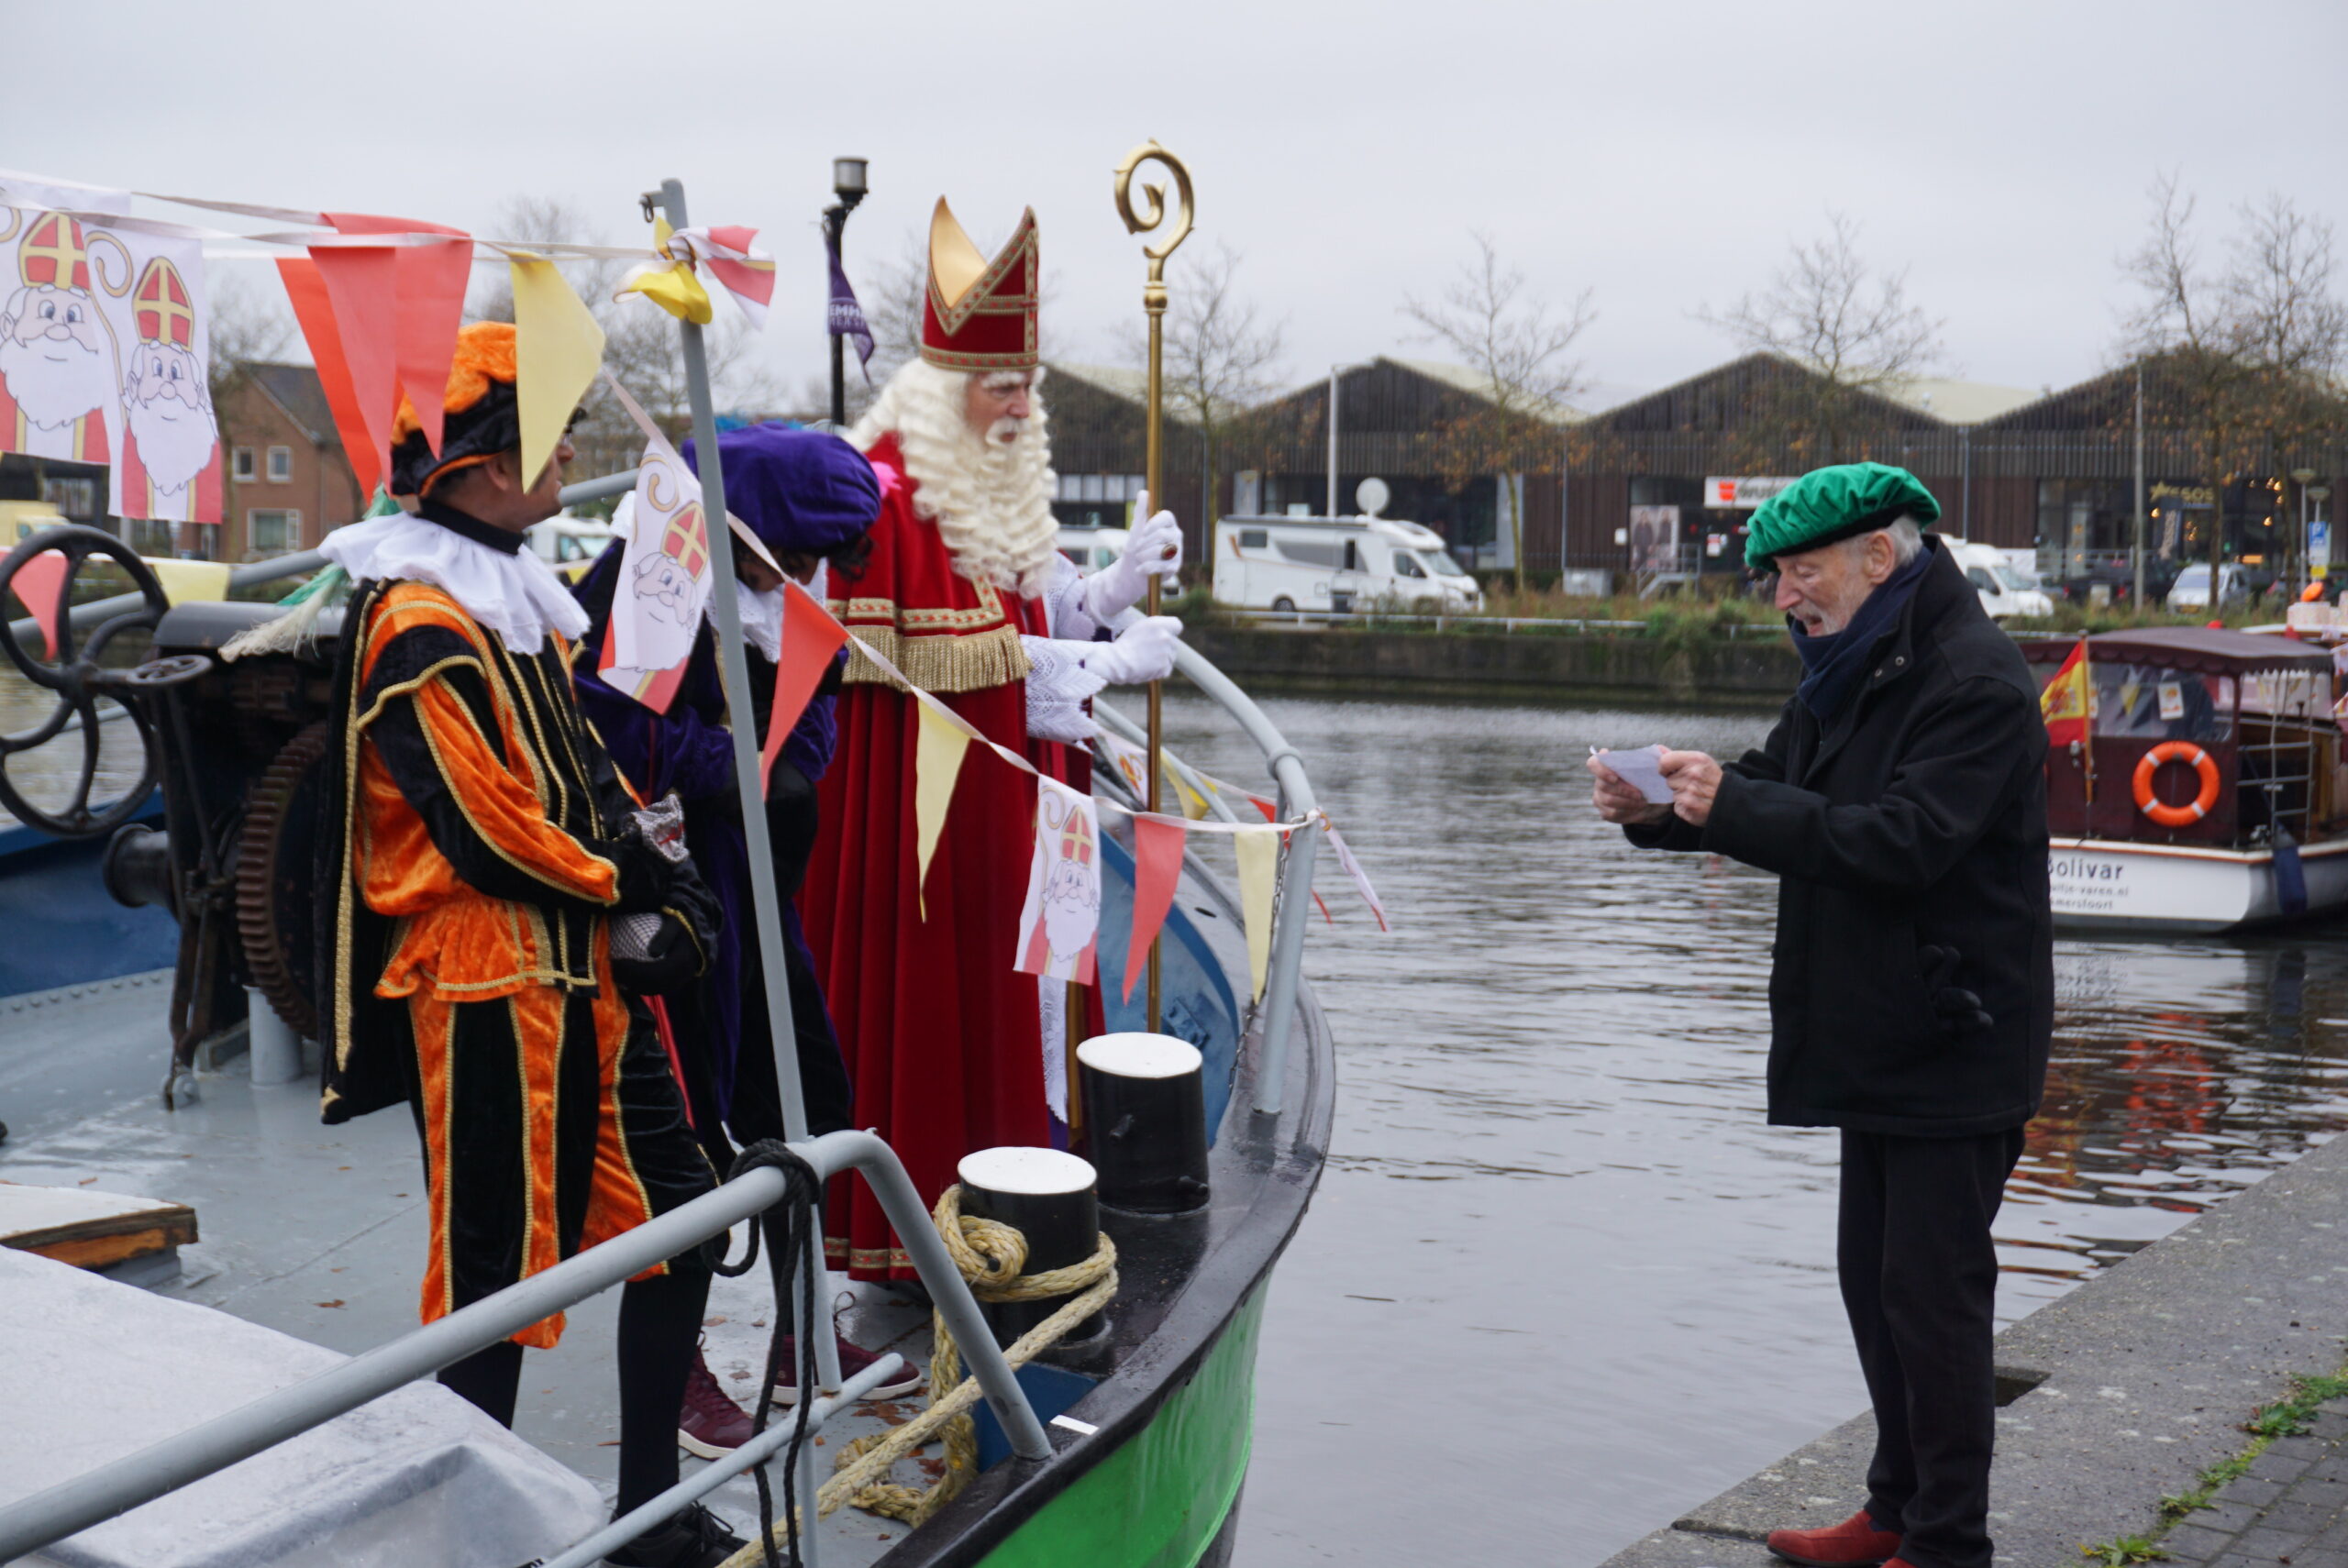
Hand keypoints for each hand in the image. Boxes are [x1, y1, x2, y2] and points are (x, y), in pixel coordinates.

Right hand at [1082, 615, 1183, 684]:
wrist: (1118, 662)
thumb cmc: (1125, 643)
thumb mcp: (1140, 627)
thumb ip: (1156, 627)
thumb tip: (1166, 631)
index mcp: (1159, 624)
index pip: (1177, 625)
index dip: (1171, 630)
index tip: (1165, 634)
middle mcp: (1166, 637)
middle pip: (1173, 642)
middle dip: (1165, 646)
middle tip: (1148, 649)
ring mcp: (1167, 653)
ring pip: (1171, 656)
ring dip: (1162, 658)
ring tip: (1145, 658)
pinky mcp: (1165, 667)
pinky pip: (1166, 668)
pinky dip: (1159, 669)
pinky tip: (1147, 666)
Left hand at [1084, 496, 1183, 619]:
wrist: (1132, 573)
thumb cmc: (1135, 549)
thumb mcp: (1135, 530)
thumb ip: (1141, 512)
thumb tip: (1144, 492)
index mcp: (1167, 524)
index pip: (1167, 517)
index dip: (1155, 523)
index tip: (1143, 531)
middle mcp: (1176, 536)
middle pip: (1162, 535)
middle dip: (1145, 543)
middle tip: (1136, 549)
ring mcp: (1178, 552)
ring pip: (1162, 550)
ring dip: (1145, 555)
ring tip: (1138, 558)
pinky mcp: (1175, 567)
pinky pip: (1162, 565)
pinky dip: (1147, 568)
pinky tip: (1140, 569)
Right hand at [1586, 753, 1670, 824]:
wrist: (1657, 804)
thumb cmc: (1654, 781)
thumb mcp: (1660, 769)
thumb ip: (1661, 757)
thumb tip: (1659, 749)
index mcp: (1609, 765)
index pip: (1594, 763)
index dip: (1601, 769)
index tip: (1615, 776)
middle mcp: (1600, 781)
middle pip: (1603, 785)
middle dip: (1623, 789)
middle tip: (1640, 794)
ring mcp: (1601, 797)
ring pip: (1608, 800)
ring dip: (1627, 801)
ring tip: (1642, 801)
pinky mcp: (1606, 812)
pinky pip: (1612, 813)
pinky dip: (1627, 811)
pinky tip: (1638, 808)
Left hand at [1660, 750, 1722, 826]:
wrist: (1732, 800)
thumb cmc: (1712, 779)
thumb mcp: (1700, 762)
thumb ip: (1677, 756)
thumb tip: (1658, 748)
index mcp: (1696, 759)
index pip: (1664, 762)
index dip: (1665, 768)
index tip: (1671, 771)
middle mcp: (1693, 774)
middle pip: (1668, 780)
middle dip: (1677, 783)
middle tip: (1693, 784)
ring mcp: (1691, 791)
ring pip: (1672, 794)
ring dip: (1681, 795)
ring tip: (1697, 794)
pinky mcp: (1689, 806)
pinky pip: (1676, 806)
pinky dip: (1684, 807)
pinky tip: (1696, 803)